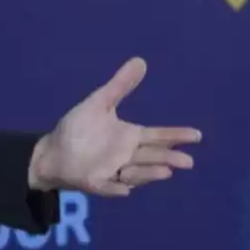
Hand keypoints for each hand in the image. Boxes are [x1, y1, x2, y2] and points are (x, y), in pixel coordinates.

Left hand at [28, 57, 201, 197]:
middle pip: (152, 157)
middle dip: (169, 158)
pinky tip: (124, 189)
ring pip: (137, 174)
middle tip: (188, 161)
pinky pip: (110, 188)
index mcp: (130, 137)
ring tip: (166, 171)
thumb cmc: (79, 128)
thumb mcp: (100, 103)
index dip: (176, 136)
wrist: (53, 150)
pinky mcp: (98, 183)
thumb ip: (120, 85)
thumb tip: (140, 61)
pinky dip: (116, 189)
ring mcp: (115, 172)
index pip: (157, 136)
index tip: (196, 135)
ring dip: (149, 174)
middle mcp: (128, 156)